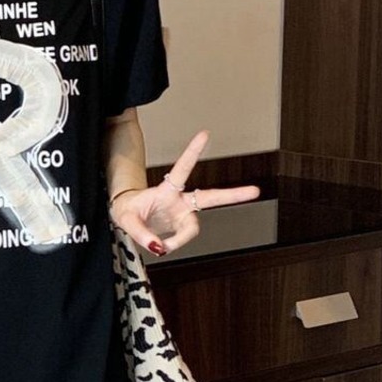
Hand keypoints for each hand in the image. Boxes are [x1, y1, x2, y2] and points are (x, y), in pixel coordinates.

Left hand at [108, 129, 261, 255]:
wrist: (127, 217)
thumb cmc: (127, 211)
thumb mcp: (125, 220)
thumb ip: (140, 234)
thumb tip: (159, 248)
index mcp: (166, 190)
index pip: (182, 169)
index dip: (193, 152)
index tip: (205, 133)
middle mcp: (180, 200)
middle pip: (210, 197)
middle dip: (233, 195)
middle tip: (255, 191)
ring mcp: (182, 214)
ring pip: (194, 228)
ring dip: (180, 240)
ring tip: (162, 247)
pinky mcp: (181, 227)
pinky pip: (181, 240)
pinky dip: (171, 246)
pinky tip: (160, 246)